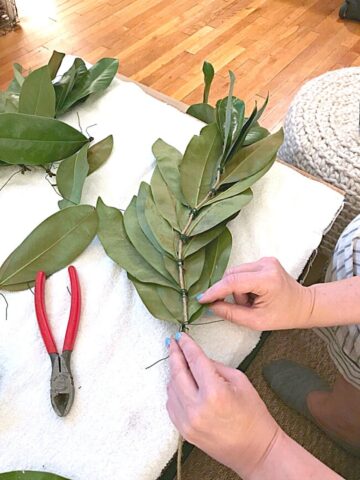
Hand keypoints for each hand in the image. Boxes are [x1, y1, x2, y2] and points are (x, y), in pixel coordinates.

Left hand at [166, 333, 279, 478]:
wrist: (256, 451)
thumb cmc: (254, 416)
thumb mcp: (240, 381)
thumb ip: (216, 366)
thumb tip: (197, 357)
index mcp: (215, 393)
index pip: (195, 361)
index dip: (187, 345)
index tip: (181, 336)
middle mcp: (197, 408)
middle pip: (178, 373)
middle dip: (174, 354)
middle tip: (173, 342)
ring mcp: (188, 422)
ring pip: (171, 388)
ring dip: (174, 372)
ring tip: (178, 361)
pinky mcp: (184, 431)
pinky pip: (171, 404)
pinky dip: (174, 390)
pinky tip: (180, 382)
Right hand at [198, 257, 314, 330]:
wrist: (304, 305)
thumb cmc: (284, 316)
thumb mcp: (256, 321)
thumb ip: (231, 313)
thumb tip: (211, 306)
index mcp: (267, 279)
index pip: (233, 282)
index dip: (215, 291)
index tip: (201, 299)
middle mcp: (265, 264)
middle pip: (232, 276)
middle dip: (232, 293)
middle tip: (244, 307)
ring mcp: (265, 260)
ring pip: (235, 273)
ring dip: (238, 289)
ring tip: (252, 302)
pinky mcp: (264, 260)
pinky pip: (242, 272)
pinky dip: (243, 285)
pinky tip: (255, 294)